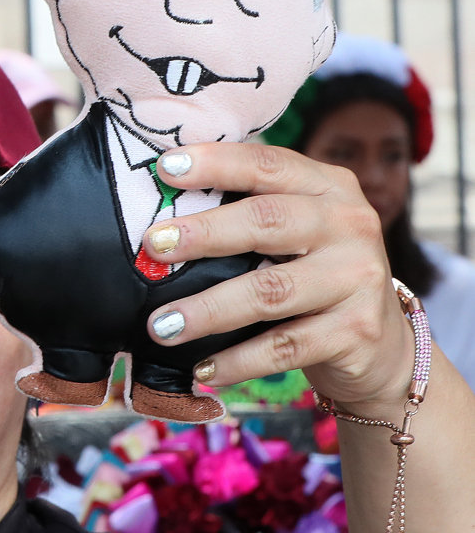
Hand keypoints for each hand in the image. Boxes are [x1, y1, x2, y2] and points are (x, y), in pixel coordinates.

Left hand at [140, 143, 412, 413]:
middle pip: (267, 222)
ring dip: (208, 310)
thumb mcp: (293, 231)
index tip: (163, 168)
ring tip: (160, 325)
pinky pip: (285, 347)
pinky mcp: (358, 331)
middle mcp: (350, 225)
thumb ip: (245, 210)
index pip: (268, 165)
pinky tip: (202, 369)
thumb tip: (159, 210)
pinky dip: (238, 360)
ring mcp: (358, 278)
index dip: (216, 163)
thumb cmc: (312, 274)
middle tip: (152, 245)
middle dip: (204, 233)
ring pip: (270, 291)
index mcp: (328, 187)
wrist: (381, 347)